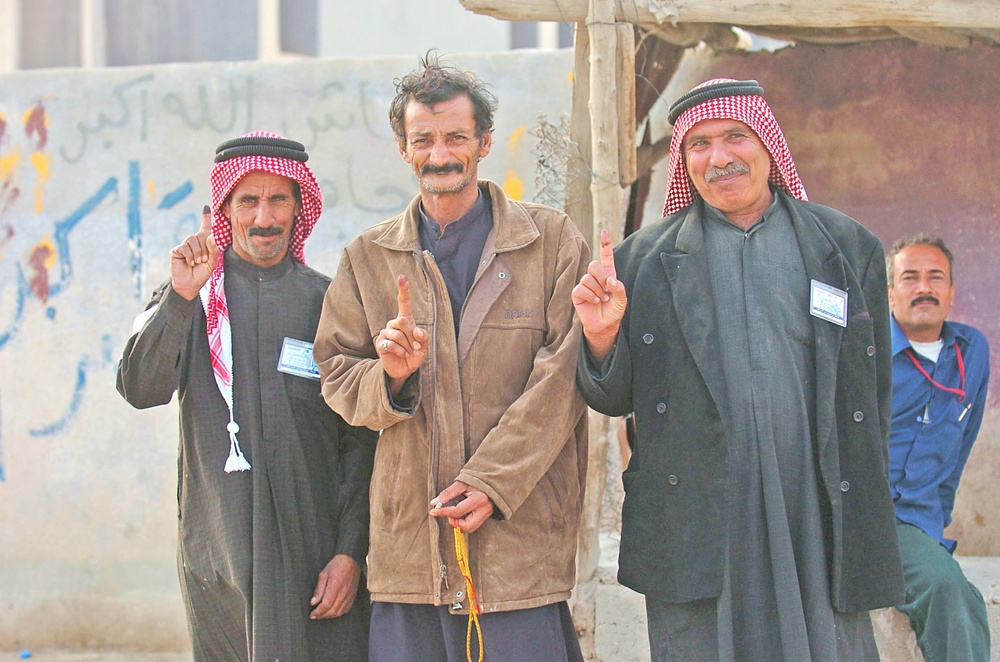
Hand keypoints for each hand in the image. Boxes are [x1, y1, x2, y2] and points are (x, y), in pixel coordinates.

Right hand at [170, 205, 218, 299]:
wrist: (190, 285)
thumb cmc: (201, 274)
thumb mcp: (212, 263)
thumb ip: (213, 250)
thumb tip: (210, 237)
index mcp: (203, 244)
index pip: (204, 228)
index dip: (206, 218)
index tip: (207, 208)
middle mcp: (193, 243)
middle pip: (200, 235)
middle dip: (204, 248)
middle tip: (204, 260)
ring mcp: (184, 246)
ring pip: (192, 239)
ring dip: (197, 252)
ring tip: (197, 262)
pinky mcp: (176, 251)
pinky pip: (184, 247)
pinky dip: (190, 255)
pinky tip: (190, 262)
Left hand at [309, 554, 360, 618]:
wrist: (351, 560)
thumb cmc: (336, 565)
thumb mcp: (324, 574)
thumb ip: (319, 589)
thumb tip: (313, 602)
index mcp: (335, 586)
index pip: (326, 605)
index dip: (318, 612)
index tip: (312, 614)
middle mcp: (343, 593)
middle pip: (332, 611)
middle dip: (322, 616)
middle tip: (315, 616)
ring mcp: (349, 595)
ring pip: (339, 612)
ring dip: (329, 616)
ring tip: (322, 615)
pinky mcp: (353, 596)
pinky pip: (346, 609)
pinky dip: (338, 613)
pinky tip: (333, 611)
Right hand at [376, 274, 428, 395]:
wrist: (404, 370)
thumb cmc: (414, 354)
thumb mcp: (424, 345)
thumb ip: (423, 337)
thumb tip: (417, 331)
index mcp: (405, 320)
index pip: (403, 302)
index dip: (403, 290)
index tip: (402, 277)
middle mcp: (394, 324)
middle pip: (403, 321)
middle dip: (412, 336)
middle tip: (416, 346)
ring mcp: (385, 333)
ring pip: (398, 334)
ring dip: (408, 346)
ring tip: (410, 352)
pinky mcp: (380, 343)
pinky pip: (391, 344)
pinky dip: (401, 351)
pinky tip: (402, 355)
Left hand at [430, 481, 493, 533]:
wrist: (492, 479)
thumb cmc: (476, 479)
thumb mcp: (461, 483)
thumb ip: (448, 494)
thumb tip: (434, 503)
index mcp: (479, 499)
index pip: (457, 511)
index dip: (443, 512)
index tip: (433, 511)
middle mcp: (485, 509)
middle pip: (466, 526)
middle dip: (455, 522)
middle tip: (450, 513)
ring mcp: (487, 514)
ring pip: (470, 528)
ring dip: (460, 523)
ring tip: (457, 512)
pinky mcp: (486, 516)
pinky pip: (474, 525)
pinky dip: (465, 522)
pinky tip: (463, 513)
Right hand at [572, 229, 627, 360]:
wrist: (604, 326)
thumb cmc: (614, 311)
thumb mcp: (622, 300)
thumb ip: (619, 288)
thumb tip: (610, 280)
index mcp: (608, 274)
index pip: (605, 256)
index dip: (605, 243)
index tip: (604, 231)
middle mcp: (595, 277)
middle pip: (594, 265)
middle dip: (602, 277)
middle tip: (607, 291)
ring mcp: (585, 285)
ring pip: (587, 278)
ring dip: (597, 290)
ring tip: (601, 299)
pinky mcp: (577, 294)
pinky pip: (580, 288)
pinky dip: (589, 295)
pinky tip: (594, 301)